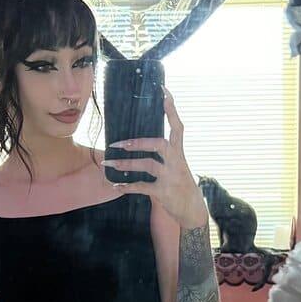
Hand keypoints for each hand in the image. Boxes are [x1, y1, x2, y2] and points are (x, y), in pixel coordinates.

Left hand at [102, 87, 208, 229]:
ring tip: (108, 164)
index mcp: (180, 152)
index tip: (163, 91)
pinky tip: (116, 186)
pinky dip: (127, 187)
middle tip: (116, 144)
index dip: (171, 108)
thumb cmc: (180, 184)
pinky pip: (142, 187)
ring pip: (147, 164)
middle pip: (158, 144)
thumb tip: (140, 142)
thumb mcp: (177, 166)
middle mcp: (177, 162)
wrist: (192, 210)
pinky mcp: (164, 192)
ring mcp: (171, 177)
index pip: (177, 126)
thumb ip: (164, 155)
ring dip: (125, 164)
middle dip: (137, 142)